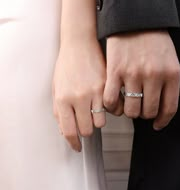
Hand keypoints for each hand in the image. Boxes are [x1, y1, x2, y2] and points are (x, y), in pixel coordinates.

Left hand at [52, 36, 105, 151]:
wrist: (80, 43)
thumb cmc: (66, 65)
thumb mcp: (56, 88)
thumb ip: (59, 111)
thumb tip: (65, 130)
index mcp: (63, 99)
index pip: (69, 131)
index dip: (73, 143)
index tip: (77, 146)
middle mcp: (79, 97)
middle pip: (88, 130)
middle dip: (86, 130)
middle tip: (86, 123)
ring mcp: (95, 91)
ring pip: (101, 121)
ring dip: (98, 120)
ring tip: (95, 111)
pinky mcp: (108, 85)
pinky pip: (114, 108)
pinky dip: (111, 110)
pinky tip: (106, 104)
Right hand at [104, 30, 179, 129]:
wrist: (135, 19)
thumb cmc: (154, 40)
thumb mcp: (170, 60)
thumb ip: (169, 83)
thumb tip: (161, 108)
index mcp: (172, 74)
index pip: (169, 108)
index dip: (162, 121)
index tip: (157, 125)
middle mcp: (154, 76)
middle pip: (149, 111)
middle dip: (145, 115)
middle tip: (140, 110)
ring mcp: (134, 74)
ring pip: (132, 110)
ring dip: (130, 112)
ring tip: (128, 105)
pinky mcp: (115, 71)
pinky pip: (112, 100)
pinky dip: (112, 106)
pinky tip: (114, 103)